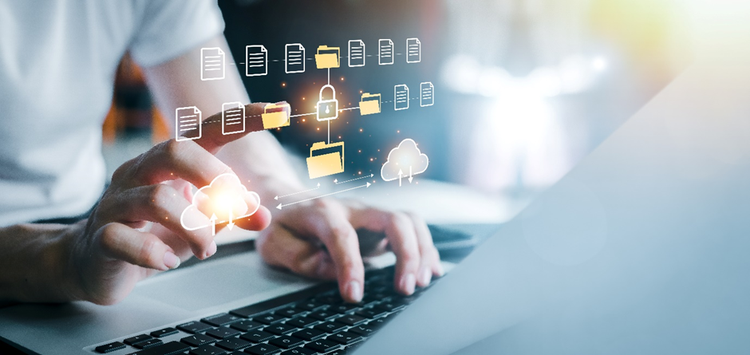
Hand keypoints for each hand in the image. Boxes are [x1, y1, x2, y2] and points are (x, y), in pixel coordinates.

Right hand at [65, 104, 271, 304]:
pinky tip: (168, 262)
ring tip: (206, 249)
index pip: (209, 129)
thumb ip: (229, 214)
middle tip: (230, 209)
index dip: (244, 119)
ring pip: (157, 199)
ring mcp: (117, 201)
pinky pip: (124, 238)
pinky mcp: (101, 235)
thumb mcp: (199, 223)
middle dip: (213, 177)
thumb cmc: (153, 233)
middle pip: (175, 150)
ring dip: (195, 228)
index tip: (281, 113)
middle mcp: (141, 172)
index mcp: (170, 163)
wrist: (94, 262)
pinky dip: (154, 254)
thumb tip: (263, 213)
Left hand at [256, 199, 442, 302]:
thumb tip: (331, 270)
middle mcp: (353, 209)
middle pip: (393, 219)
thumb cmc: (281, 224)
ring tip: (421, 282)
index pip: (342, 236)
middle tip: (405, 288)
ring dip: (421, 251)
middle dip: (406, 253)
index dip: (350, 266)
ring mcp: (370, 216)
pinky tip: (431, 271)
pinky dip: (426, 250)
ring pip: (409, 221)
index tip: (353, 295)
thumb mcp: (273, 242)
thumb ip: (298, 256)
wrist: (286, 199)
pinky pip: (412, 230)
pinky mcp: (380, 226)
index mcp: (322, 212)